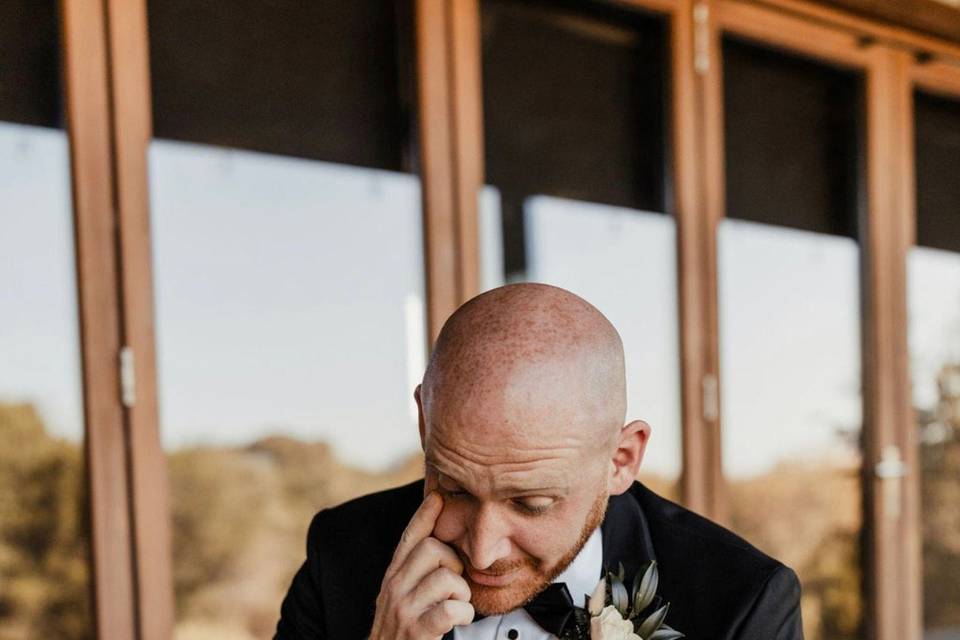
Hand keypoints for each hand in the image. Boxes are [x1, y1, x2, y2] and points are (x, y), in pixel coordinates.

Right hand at [369, 492, 473, 639]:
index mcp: (393, 575)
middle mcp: (394, 587)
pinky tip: (458, 620)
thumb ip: (416, 570)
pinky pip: (452, 609)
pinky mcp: (418, 630)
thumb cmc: (403, 630)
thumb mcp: (402, 595)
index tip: (439, 495)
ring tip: (457, 604)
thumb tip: (438, 542)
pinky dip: (464, 614)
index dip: (425, 514)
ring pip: (447, 578)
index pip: (410, 536)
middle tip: (455, 583)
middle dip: (454, 563)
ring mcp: (404, 608)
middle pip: (433, 548)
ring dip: (462, 593)